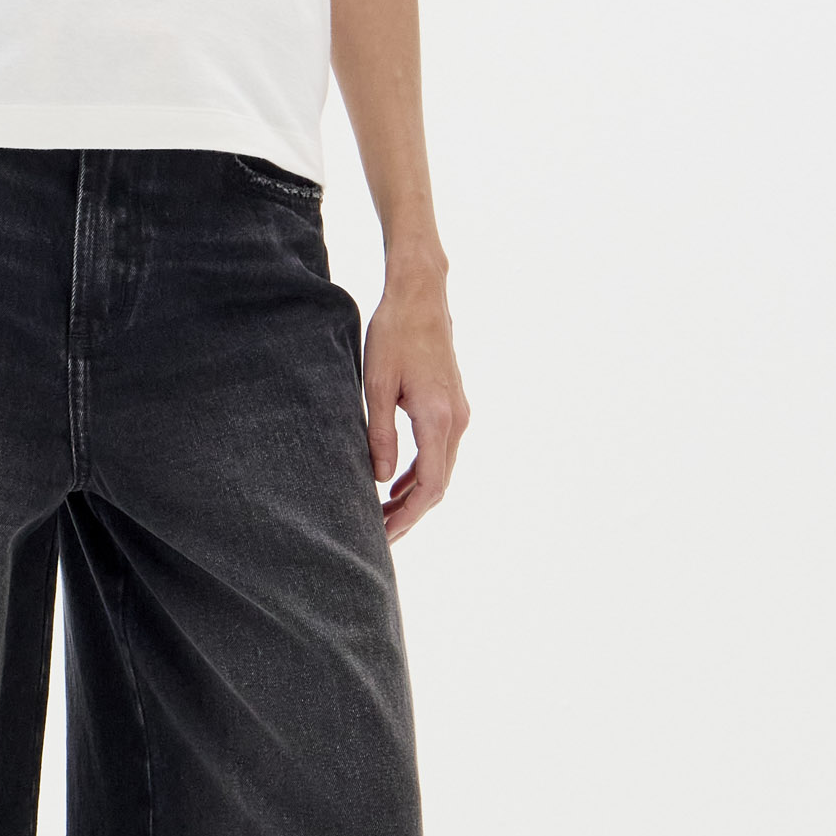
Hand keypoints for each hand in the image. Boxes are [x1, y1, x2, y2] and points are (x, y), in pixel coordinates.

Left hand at [364, 273, 469, 540]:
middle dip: (410, 514)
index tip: (385, 536)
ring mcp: (459, 413)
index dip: (408, 516)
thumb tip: (380, 480)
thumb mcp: (376, 385)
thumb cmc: (394, 334)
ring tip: (384, 516)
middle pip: (439, 485)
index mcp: (438, 418)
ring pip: (441, 470)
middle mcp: (457, 420)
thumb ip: (379, 435)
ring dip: (415, 496)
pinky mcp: (453, 405)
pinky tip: (395, 484)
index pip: (429, 485)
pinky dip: (420, 474)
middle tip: (380, 538)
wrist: (421, 296)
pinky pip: (440, 452)